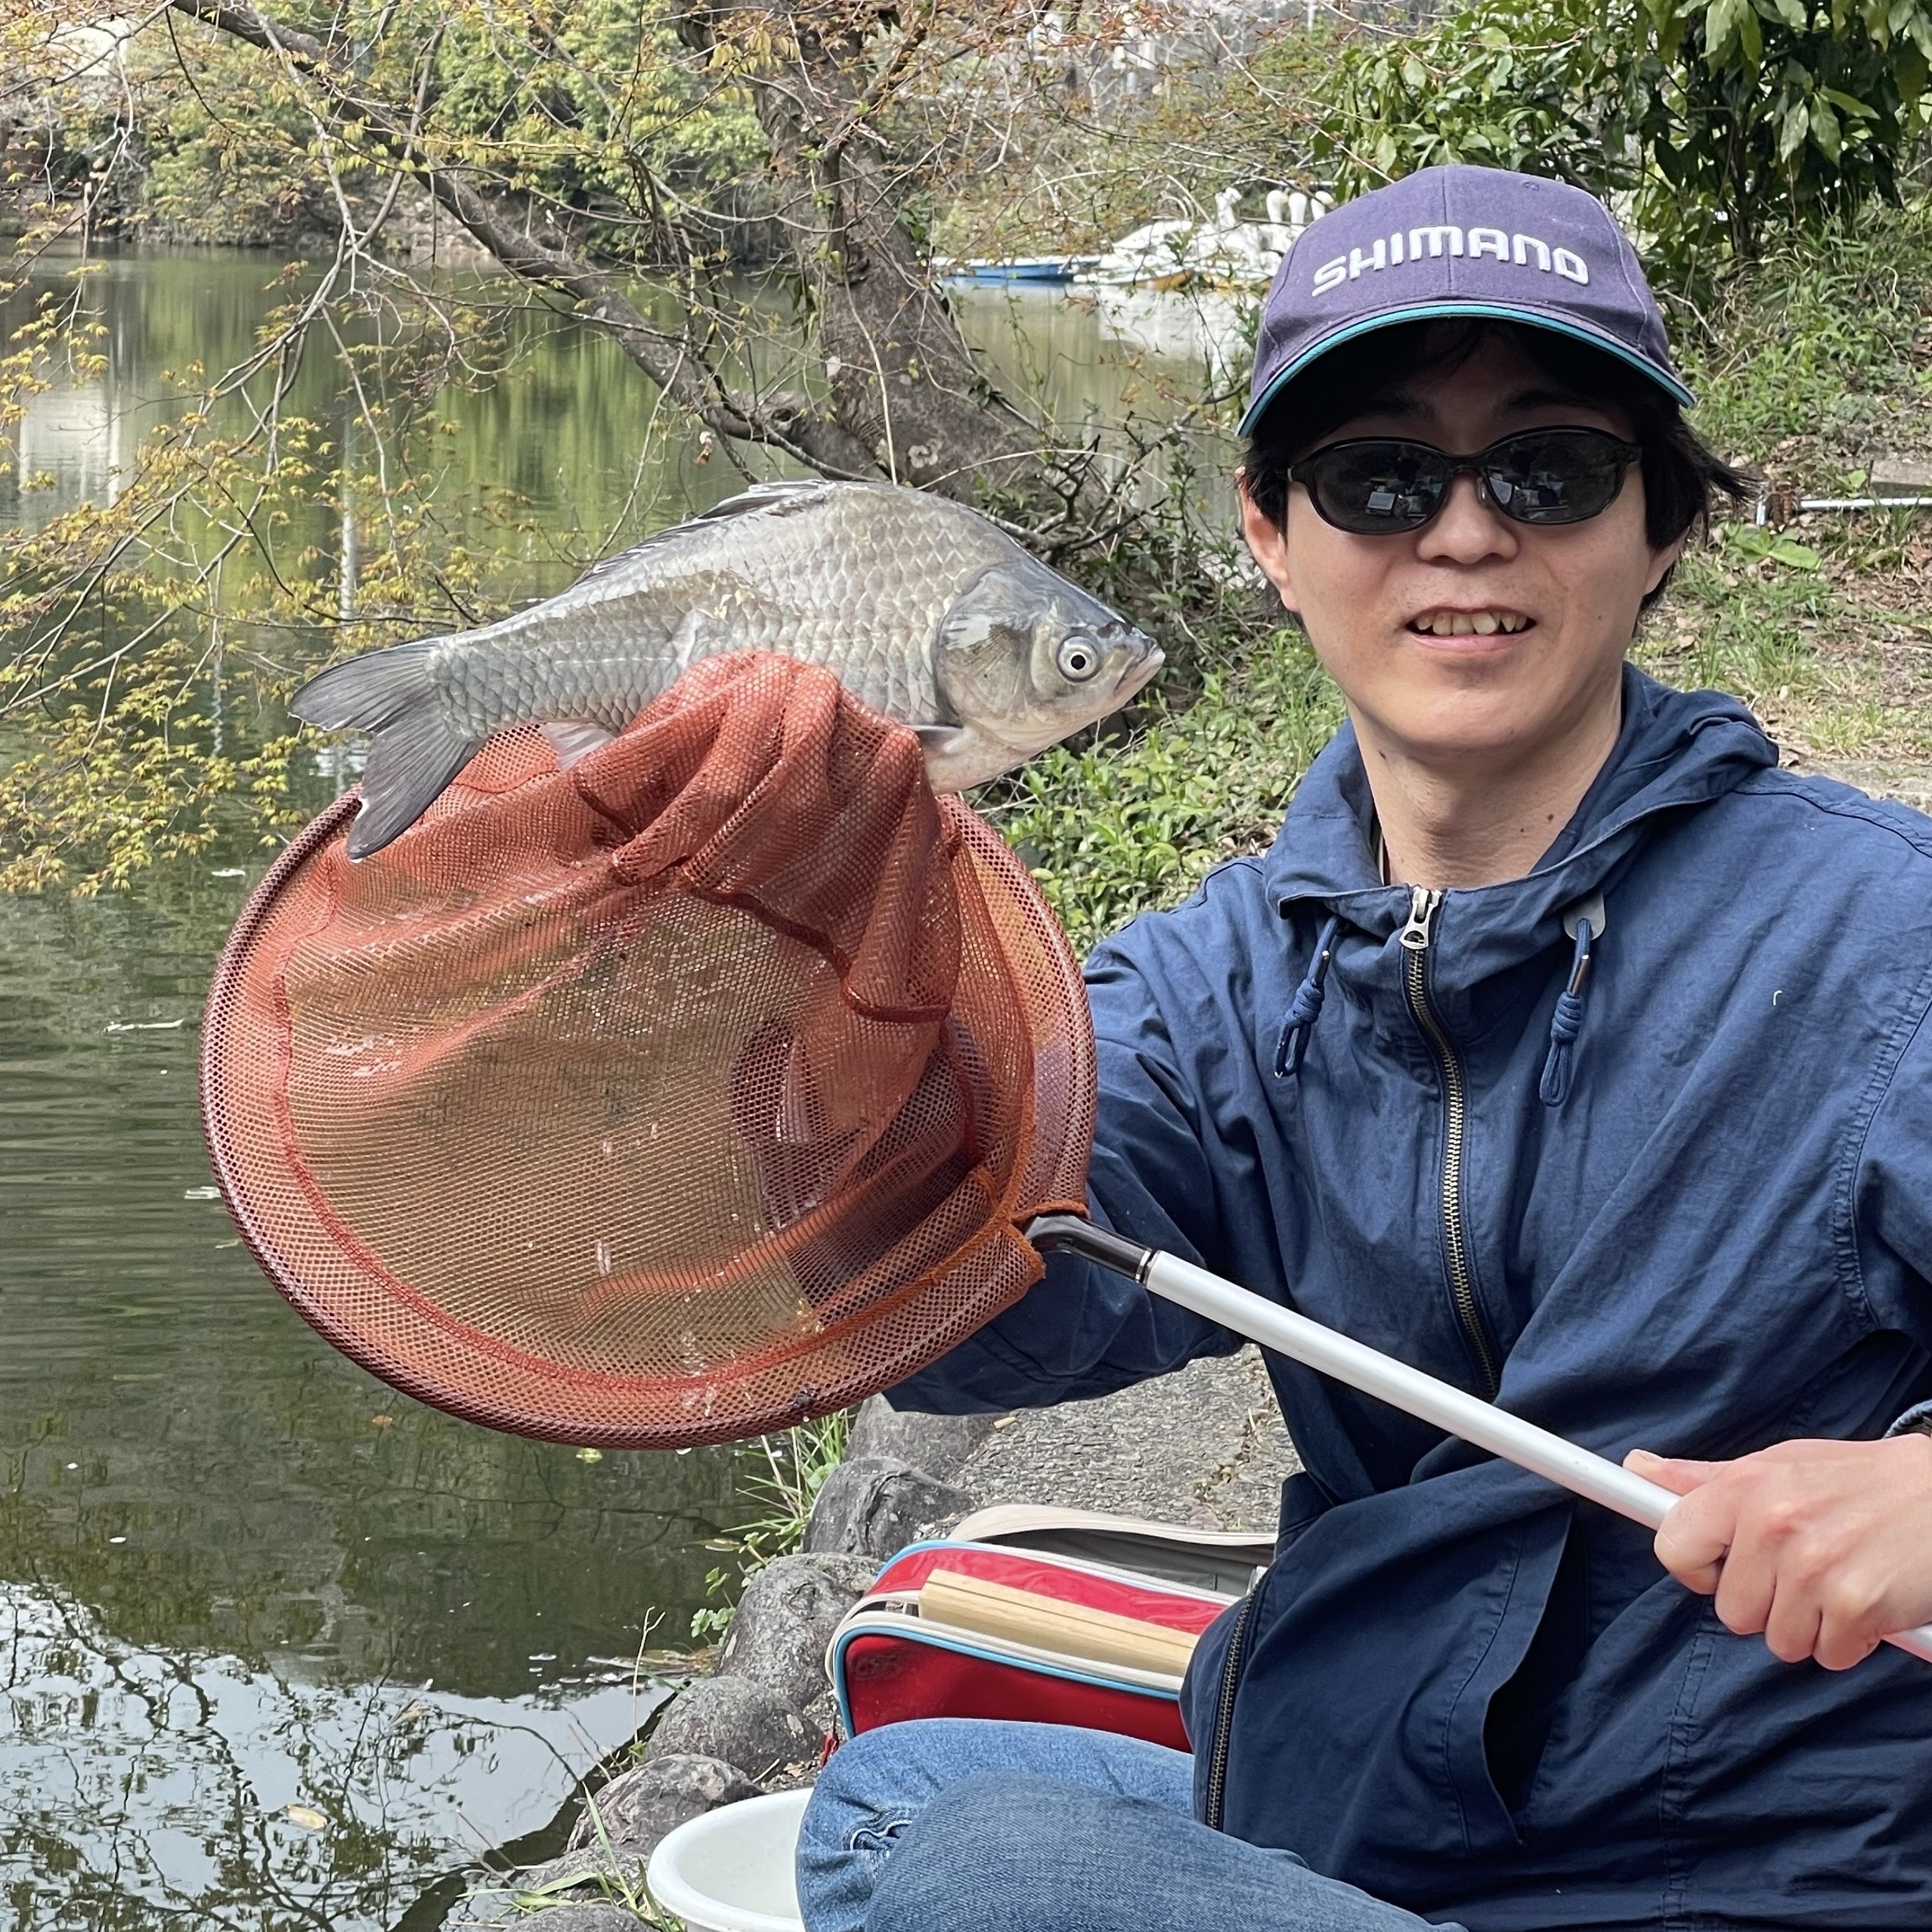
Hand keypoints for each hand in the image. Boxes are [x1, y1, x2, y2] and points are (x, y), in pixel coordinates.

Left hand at [1624, 1434, 1931, 1669]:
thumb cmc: (1861, 1483)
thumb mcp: (1780, 1465)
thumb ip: (1707, 1479)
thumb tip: (1638, 1469)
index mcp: (1745, 1487)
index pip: (1673, 1547)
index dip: (1696, 1569)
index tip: (1722, 1568)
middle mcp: (1772, 1525)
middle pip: (1731, 1611)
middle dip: (1767, 1602)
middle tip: (1806, 1571)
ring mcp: (1813, 1568)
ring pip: (1778, 1640)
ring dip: (1811, 1624)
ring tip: (1840, 1582)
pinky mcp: (1855, 1607)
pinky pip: (1828, 1655)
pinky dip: (1849, 1641)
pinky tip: (1867, 1602)